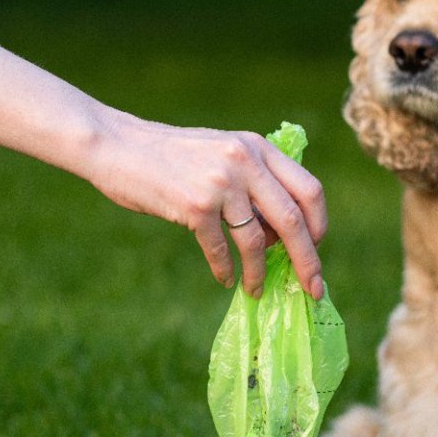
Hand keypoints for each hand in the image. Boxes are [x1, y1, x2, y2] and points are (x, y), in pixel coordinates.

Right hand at [86, 112, 326, 298]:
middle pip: (293, 220)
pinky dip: (226, 269)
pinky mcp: (194, 205)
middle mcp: (245, 162)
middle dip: (307, 260)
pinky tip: (226, 279)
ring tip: (257, 290)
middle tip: (314, 287)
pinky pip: (221, 249)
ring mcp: (220, 183)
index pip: (309, 190)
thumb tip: (283, 232)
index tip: (316, 248)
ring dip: (260, 273)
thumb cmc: (172, 155)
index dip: (319, 224)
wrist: (118, 146)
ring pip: (257, 241)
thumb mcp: (224, 151)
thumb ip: (255, 179)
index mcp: (258, 148)